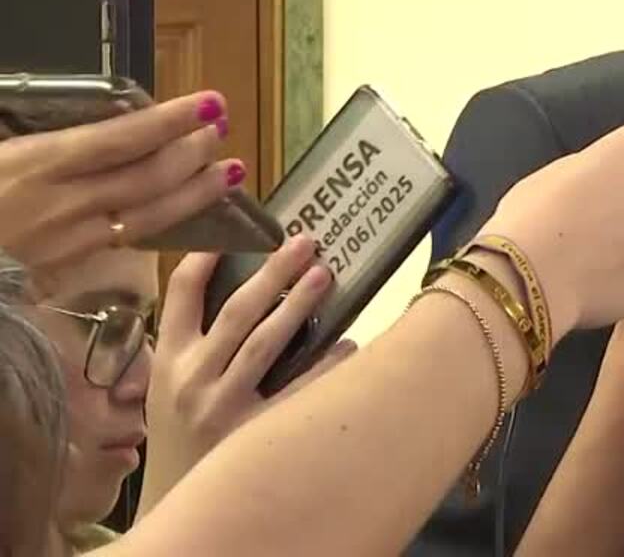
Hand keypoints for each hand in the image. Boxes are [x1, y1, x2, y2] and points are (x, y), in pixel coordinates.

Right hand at [0, 90, 239, 266]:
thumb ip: (26, 132)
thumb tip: (83, 114)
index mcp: (36, 165)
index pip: (120, 139)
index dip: (170, 121)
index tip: (208, 102)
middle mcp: (59, 203)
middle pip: (144, 176)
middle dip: (192, 151)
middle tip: (223, 128)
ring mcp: (66, 239)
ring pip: (146, 214)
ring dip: (195, 191)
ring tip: (231, 170)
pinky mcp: (65, 265)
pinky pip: (125, 241)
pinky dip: (164, 222)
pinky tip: (190, 209)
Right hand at [140, 239, 354, 513]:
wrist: (180, 500)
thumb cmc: (181, 432)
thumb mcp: (168, 385)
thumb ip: (193, 342)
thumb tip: (247, 286)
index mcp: (168, 359)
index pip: (180, 296)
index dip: (205, 257)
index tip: (235, 228)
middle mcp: (193, 378)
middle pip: (237, 312)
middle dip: (272, 272)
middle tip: (306, 241)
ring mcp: (223, 406)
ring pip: (265, 344)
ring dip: (298, 305)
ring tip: (324, 275)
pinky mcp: (252, 433)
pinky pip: (297, 391)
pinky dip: (325, 365)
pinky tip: (350, 344)